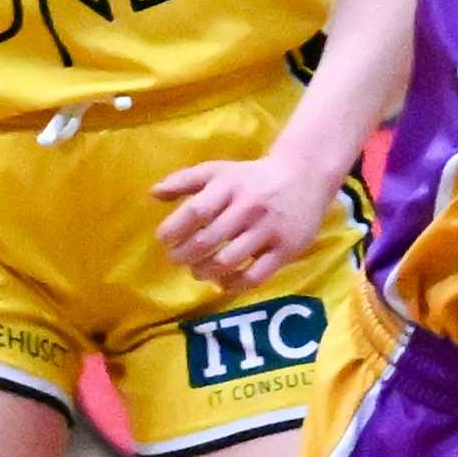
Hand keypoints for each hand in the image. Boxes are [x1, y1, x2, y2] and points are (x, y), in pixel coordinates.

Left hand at [153, 144, 342, 293]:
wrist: (304, 177)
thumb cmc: (252, 177)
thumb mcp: (220, 171)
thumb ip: (185, 180)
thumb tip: (153, 193)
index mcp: (229, 186)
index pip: (195, 212)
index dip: (173, 230)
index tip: (164, 240)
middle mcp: (248, 207)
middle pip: (207, 240)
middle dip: (184, 256)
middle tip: (178, 260)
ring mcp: (268, 230)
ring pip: (228, 261)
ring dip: (205, 272)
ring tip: (199, 271)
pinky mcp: (286, 249)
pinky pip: (255, 276)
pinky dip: (233, 285)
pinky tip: (223, 283)